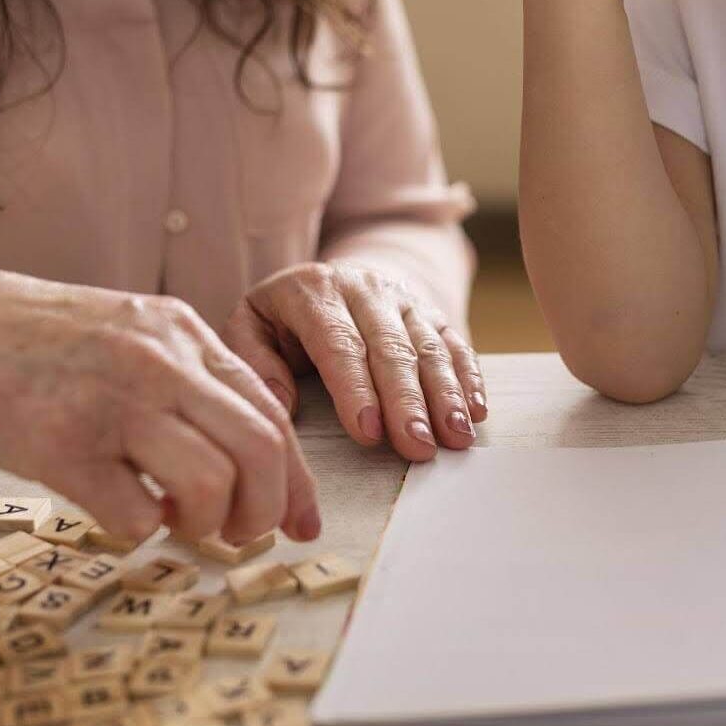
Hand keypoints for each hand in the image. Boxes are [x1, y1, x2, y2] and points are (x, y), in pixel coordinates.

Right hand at [0, 248, 319, 545]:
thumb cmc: (32, 340)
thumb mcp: (128, 332)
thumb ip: (187, 379)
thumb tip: (249, 459)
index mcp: (181, 332)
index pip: (272, 412)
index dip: (296, 478)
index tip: (302, 523)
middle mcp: (156, 361)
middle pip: (260, 449)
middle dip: (266, 510)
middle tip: (239, 534)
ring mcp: (109, 403)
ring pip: (211, 485)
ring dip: (206, 525)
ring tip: (177, 523)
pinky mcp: (58, 446)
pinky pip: (136, 515)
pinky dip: (141, 532)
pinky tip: (120, 514)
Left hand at [222, 262, 486, 462]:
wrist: (331, 279)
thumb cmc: (283, 319)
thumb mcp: (250, 326)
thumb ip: (254, 361)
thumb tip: (281, 404)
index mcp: (313, 291)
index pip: (338, 343)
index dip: (355, 389)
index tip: (369, 433)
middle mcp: (364, 288)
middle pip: (390, 348)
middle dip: (407, 401)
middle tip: (417, 447)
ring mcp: (403, 299)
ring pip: (428, 347)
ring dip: (445, 395)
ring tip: (454, 438)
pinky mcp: (431, 313)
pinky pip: (454, 345)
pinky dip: (468, 379)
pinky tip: (475, 413)